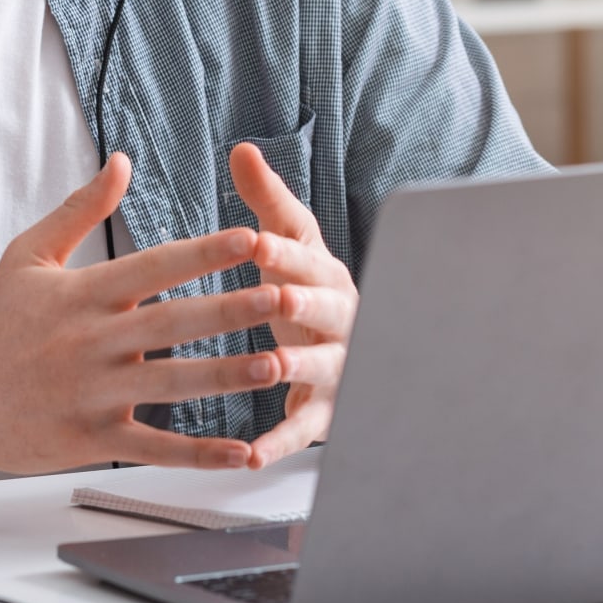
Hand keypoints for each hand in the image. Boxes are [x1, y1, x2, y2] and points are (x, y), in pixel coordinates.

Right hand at [0, 153, 279, 474]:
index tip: (250, 237)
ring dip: (226, 378)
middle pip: (171, 325)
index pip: (154, 266)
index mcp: (83, 294)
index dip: (203, 252)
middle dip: (229, 310)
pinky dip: (198, 454)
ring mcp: (92, 394)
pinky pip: (154, 448)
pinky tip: (241, 451)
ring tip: (276, 367)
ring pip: (171, 386)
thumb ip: (80, 210)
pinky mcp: (91, 439)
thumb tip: (121, 161)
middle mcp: (91, 343)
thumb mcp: (27, 257)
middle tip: (281, 296)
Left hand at [231, 141, 356, 466]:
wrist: (361, 358)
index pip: (308, 258)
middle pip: (326, 309)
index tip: (255, 241)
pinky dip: (282, 441)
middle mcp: (342, 320)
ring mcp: (341, 367)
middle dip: (303, 302)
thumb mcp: (295, 247)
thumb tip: (242, 150)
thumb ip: (269, 203)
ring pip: (324, 366)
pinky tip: (254, 452)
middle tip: (277, 297)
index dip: (284, 252)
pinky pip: (307, 428)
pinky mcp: (329, 412)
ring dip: (301, 366)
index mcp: (328, 276)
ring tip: (275, 367)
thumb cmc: (314, 294)